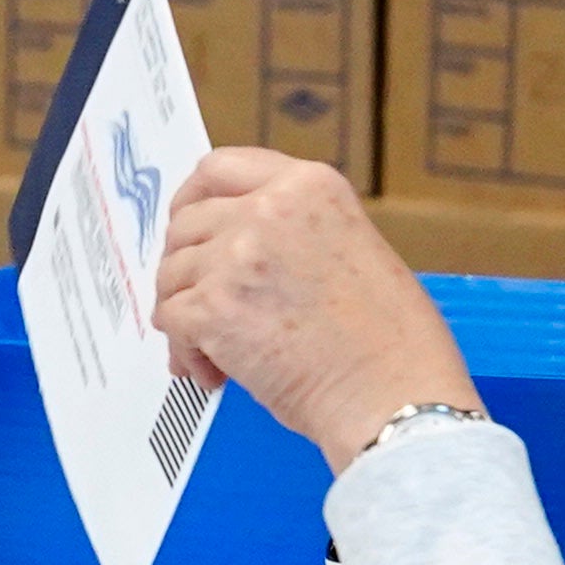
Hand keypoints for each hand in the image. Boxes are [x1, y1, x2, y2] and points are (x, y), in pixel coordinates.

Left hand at [150, 148, 477, 460]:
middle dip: (186, 268)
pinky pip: (170, 320)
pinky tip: (215, 373)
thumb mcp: (354, 247)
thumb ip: (295, 231)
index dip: (192, 200)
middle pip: (186, 225)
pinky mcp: (213, 308)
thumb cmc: (391, 343)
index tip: (185, 223)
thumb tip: (236, 248)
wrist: (395, 396)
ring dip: (185, 315)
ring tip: (217, 353)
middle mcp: (268, 209)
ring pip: (171, 276)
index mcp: (308, 187)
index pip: (220, 168)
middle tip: (202, 303)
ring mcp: (236, 257)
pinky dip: (185, 352)